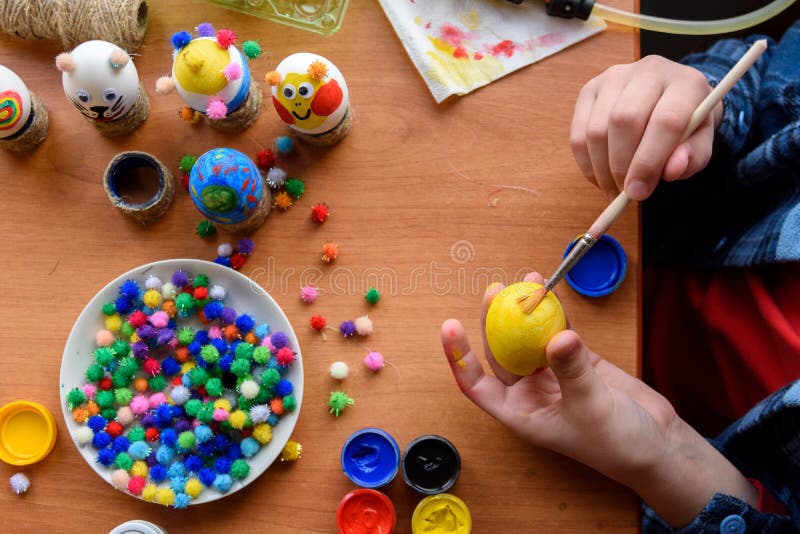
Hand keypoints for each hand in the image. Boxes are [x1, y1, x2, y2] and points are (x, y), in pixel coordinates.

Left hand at [440, 273, 755, 526]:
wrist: (658, 445)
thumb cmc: (618, 444)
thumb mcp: (591, 407)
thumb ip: (573, 371)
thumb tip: (557, 336)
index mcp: (520, 413)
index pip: (476, 385)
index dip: (459, 357)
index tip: (449, 327)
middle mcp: (529, 393)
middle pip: (499, 353)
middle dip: (493, 322)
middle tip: (495, 291)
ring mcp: (552, 375)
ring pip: (527, 339)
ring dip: (524, 312)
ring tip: (524, 282)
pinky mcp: (575, 361)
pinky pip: (556, 332)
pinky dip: (553, 313)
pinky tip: (548, 292)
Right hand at [570, 56, 722, 200]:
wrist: (669, 97)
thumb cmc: (687, 126)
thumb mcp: (700, 144)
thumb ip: (692, 158)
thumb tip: (671, 171)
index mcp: (686, 83)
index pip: (665, 121)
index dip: (649, 162)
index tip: (638, 193)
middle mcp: (649, 71)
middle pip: (624, 121)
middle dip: (620, 166)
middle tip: (624, 193)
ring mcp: (614, 77)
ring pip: (596, 130)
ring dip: (601, 169)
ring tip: (613, 189)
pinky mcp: (590, 89)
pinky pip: (578, 134)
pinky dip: (586, 163)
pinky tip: (600, 176)